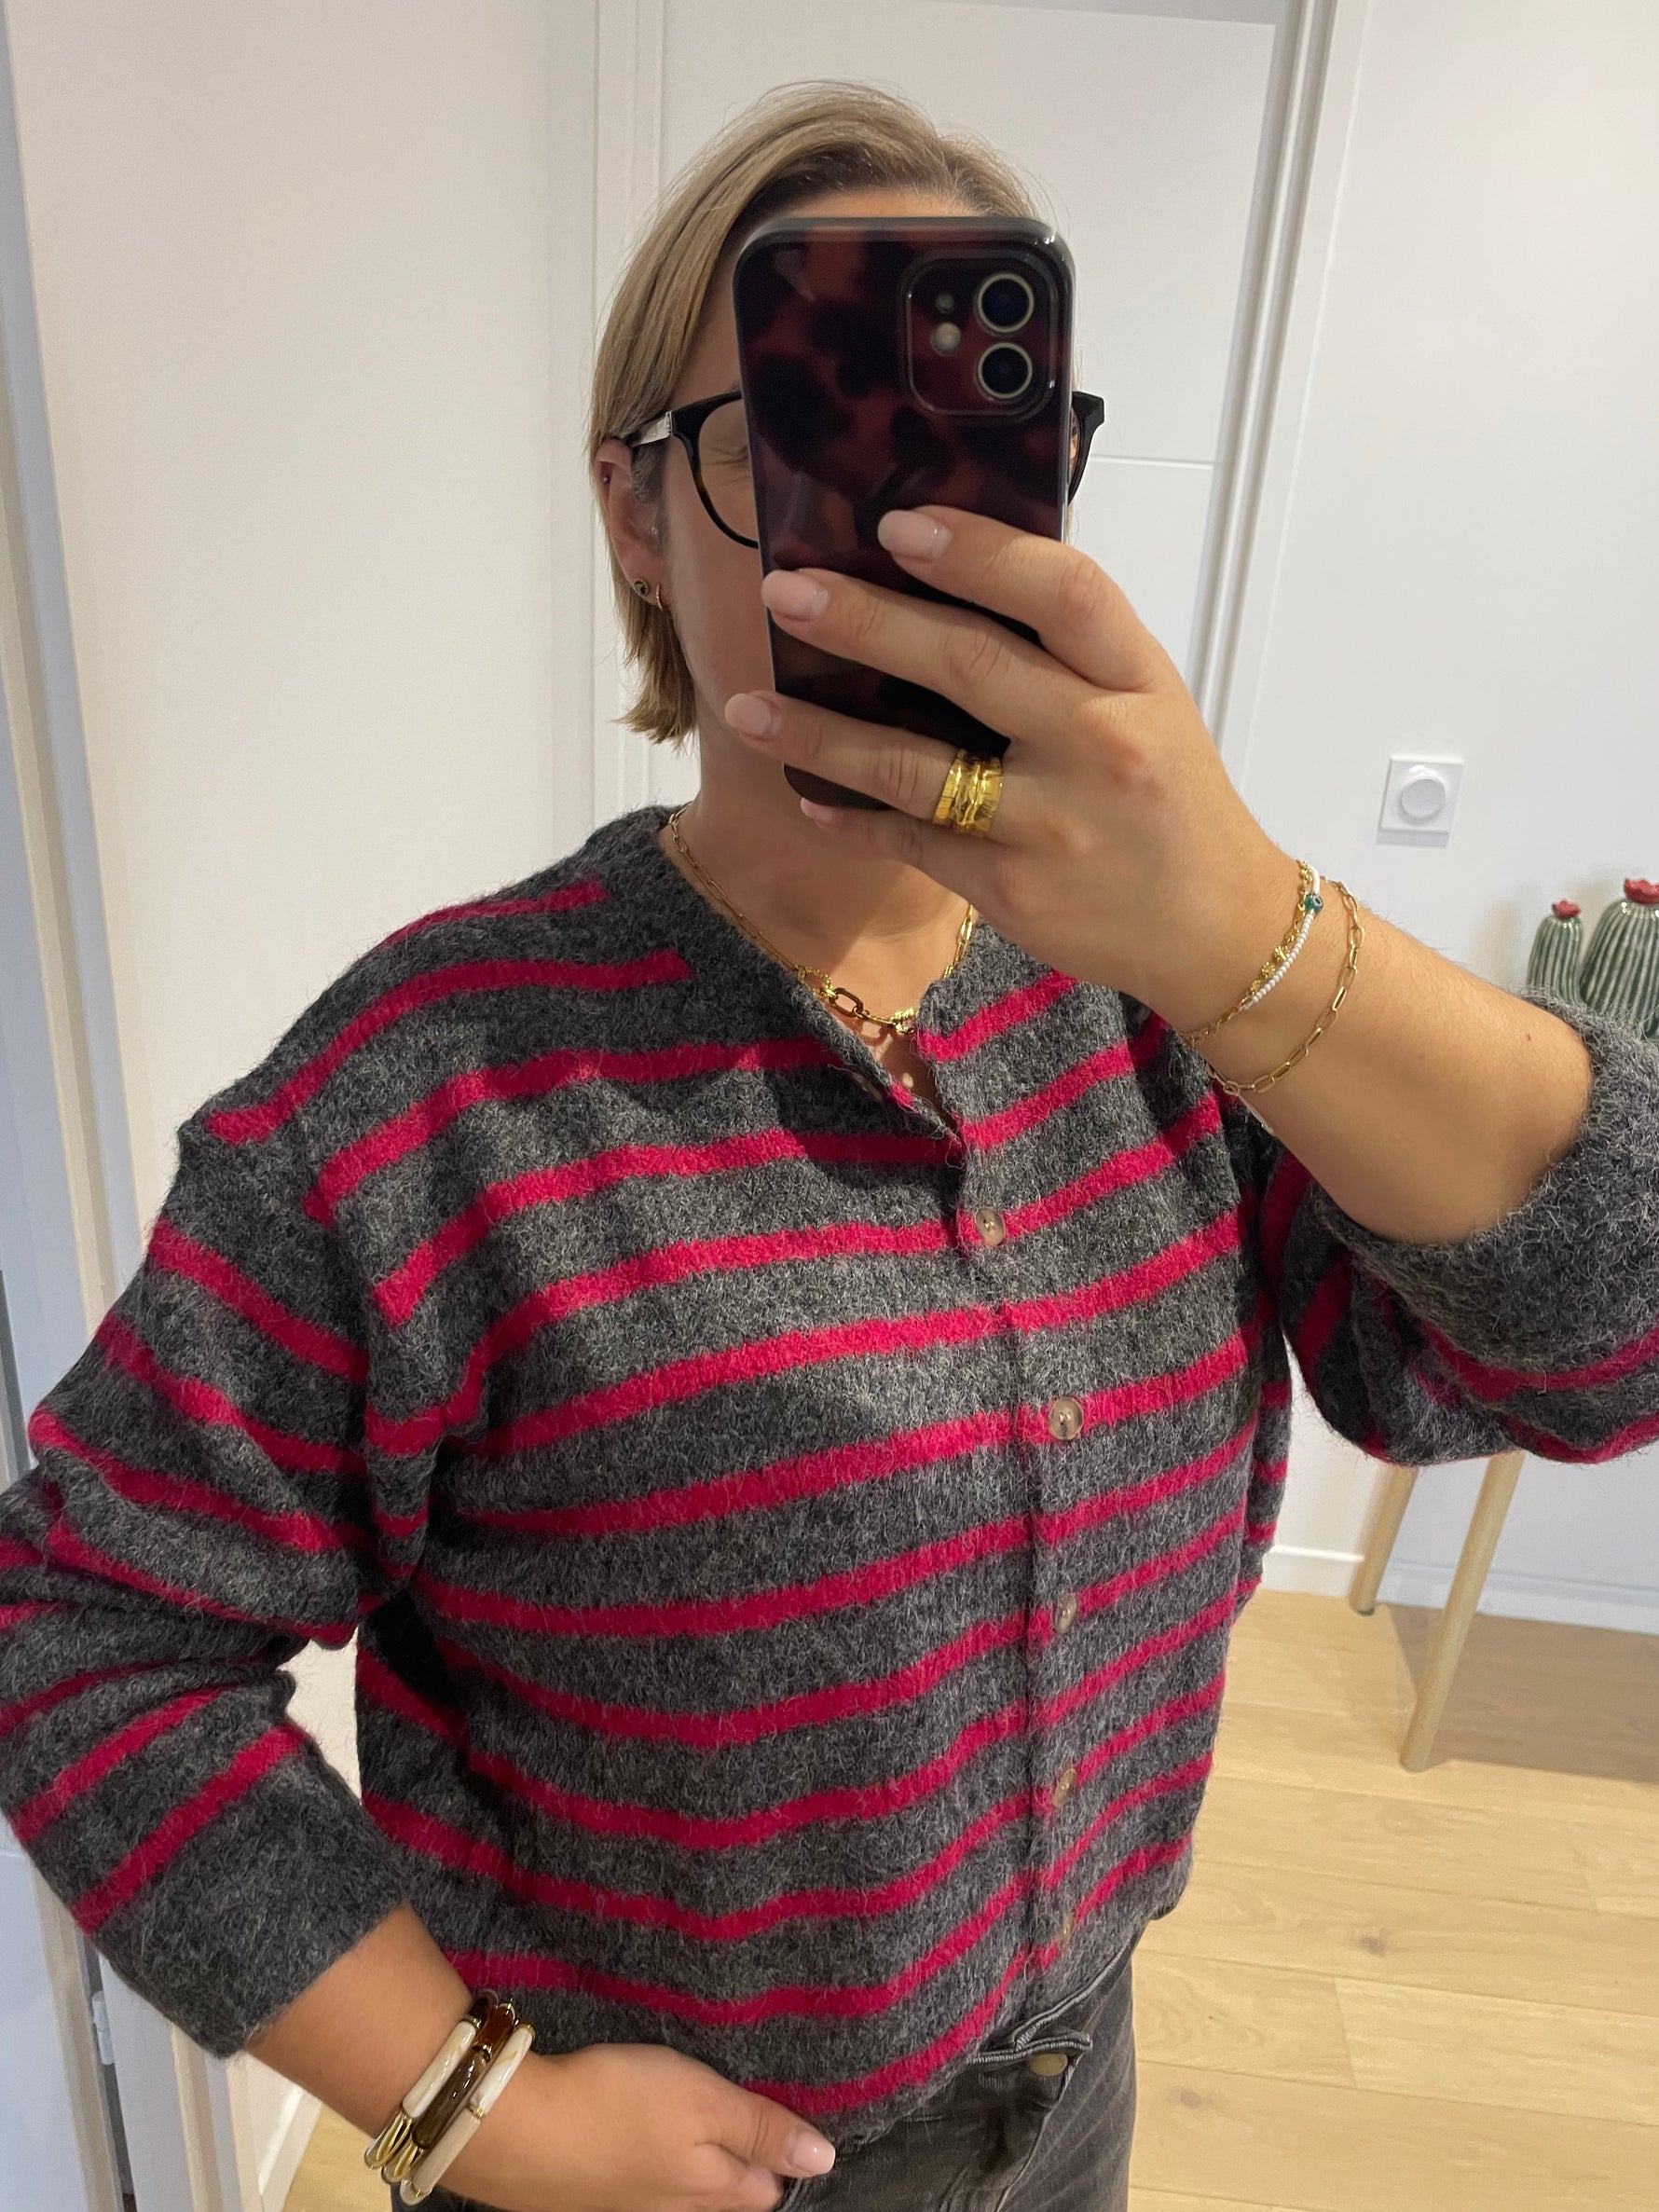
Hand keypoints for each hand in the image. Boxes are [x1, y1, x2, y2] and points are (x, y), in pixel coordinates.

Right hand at [441, 2042, 835, 2211]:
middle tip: (738, 2113)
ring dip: (692, 2162)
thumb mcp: (703, 2101)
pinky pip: (640, 2186)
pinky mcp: (591, 2198)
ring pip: (683, 2195)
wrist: (518, 2131)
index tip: (774, 2115)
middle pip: (728, 2196)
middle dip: (741, 2163)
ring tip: (689, 2121)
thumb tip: (826, 2159)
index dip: (778, 2152)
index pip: (767, 2188)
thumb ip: (761, 2129)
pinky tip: (637, 2138)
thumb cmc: (620, 2106)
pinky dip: (649, 2164)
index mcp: (713, 2193)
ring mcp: (630, 2210)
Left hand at [726, 505, 1298, 1033]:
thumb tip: (944, 580)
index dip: (978, 551)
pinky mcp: (1010, 888)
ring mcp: (1050, 822)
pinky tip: (807, 795)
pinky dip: (852, 817)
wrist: (1215, 925)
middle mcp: (1098, 743)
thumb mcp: (1147, 702)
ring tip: (746, 707)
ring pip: (914, 767)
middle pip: (967, 665)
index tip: (897, 524)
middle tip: (786, 591)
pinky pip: (911, 841)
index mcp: (1137, 678)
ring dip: (819, 734)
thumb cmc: (1167, 797)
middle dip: (865, 623)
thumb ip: (1066, 651)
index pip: (1062, 591)